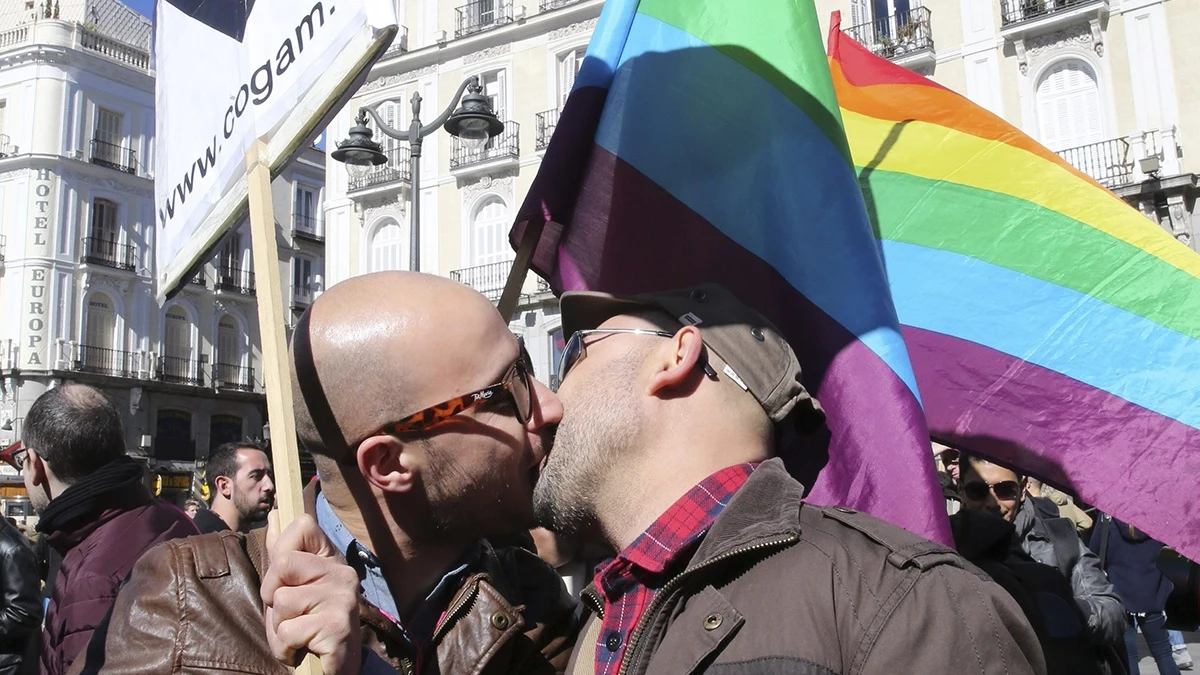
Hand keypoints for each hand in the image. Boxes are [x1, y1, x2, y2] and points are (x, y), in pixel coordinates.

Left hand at [261, 511, 361, 674]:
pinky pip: (289, 631)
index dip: (280, 551)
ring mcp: (343, 599)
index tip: (287, 578)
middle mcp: (342, 573)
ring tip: (298, 633)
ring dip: (279, 626)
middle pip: (283, 562)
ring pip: (282, 600)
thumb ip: (281, 552)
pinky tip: (302, 649)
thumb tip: (274, 513)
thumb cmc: (307, 626)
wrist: (333, 668)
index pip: (302, 525)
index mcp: (331, 559)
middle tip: (290, 613)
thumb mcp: (290, 587)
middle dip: (272, 594)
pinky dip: (286, 647)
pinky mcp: (338, 627)